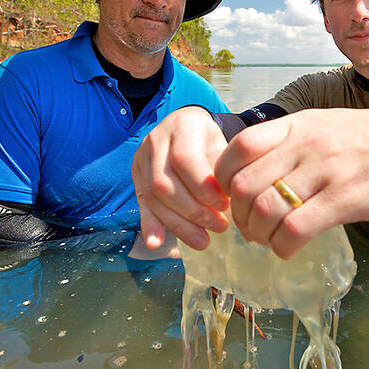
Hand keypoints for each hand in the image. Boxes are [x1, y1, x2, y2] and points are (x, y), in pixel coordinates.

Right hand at [132, 107, 229, 250]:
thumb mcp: (221, 144)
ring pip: (152, 197)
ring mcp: (142, 158)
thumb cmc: (209, 139)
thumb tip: (231, 202)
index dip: (204, 188)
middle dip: (193, 212)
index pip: (185, 160)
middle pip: (164, 183)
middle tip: (219, 226)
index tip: (224, 205)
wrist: (186, 125)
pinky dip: (150, 226)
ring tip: (204, 240)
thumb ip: (222, 168)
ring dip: (179, 225)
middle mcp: (156, 140)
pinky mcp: (136, 176)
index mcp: (181, 127)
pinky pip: (141, 204)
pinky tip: (156, 243)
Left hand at [214, 105, 368, 258]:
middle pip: (244, 185)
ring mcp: (328, 171)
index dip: (223, 178)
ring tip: (269, 239)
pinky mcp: (349, 199)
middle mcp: (307, 145)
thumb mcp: (325, 125)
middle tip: (250, 227)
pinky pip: (296, 229)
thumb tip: (250, 174)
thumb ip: (289, 143)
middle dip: (239, 215)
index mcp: (298, 125)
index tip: (231, 197)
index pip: (238, 147)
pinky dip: (282, 247)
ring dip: (259, 234)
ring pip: (267, 210)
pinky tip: (287, 249)